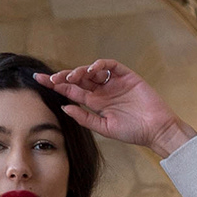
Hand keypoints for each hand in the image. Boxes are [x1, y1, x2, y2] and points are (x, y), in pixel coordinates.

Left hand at [36, 60, 196, 157]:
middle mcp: (102, 90)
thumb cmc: (132, 132)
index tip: (40, 80)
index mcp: (95, 103)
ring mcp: (114, 82)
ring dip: (80, 71)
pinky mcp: (127, 76)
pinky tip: (92, 69)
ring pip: (92, 71)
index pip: (72, 91)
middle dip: (63, 76)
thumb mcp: (104, 128)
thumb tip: (65, 107)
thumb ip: (85, 117)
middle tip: (50, 79)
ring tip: (70, 77)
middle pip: (79, 79)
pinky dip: (100, 64)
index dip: (57, 85)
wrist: (156, 130)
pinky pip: (111, 66)